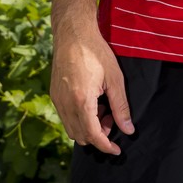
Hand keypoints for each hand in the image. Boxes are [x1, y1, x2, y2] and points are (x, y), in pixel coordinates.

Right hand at [50, 19, 134, 154]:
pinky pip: (66, 116)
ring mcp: (57, 99)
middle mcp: (66, 104)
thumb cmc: (95, 52)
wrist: (73, 32)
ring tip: (103, 109)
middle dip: (99, 135)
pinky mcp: (54, 94)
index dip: (106, 146)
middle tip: (113, 119)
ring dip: (88, 127)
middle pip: (81, 136)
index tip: (117, 149)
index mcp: (82, 101)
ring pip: (72, 128)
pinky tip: (91, 101)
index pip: (93, 135)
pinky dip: (79, 118)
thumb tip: (128, 129)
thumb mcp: (115, 79)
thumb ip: (121, 107)